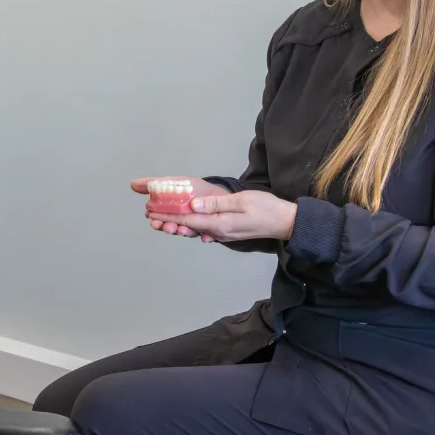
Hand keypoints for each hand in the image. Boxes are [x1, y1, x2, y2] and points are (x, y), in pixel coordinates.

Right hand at [132, 175, 231, 240]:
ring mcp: (195, 226)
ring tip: (183, 229)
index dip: (156, 220)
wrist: (220, 195)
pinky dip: (205, 237)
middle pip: (172, 227)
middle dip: (169, 228)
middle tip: (168, 227)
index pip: (160, 219)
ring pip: (187, 232)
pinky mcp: (209, 230)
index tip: (153, 220)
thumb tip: (132, 184)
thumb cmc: (194, 190)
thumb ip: (153, 184)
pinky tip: (205, 236)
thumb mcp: (172, 182)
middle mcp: (182, 221)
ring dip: (184, 232)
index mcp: (172, 212)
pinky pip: (206, 235)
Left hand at [148, 189, 296, 242]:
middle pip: (188, 227)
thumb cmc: (266, 208)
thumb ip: (216, 203)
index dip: (169, 215)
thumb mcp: (242, 201)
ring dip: (178, 224)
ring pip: (195, 229)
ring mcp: (222, 233)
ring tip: (161, 220)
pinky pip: (204, 229)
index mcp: (220, 224)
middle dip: (169, 221)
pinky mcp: (226, 231)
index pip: (189, 220)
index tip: (153, 211)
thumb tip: (193, 204)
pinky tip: (184, 223)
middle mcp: (218, 232)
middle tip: (150, 216)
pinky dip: (191, 225)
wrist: (285, 222)